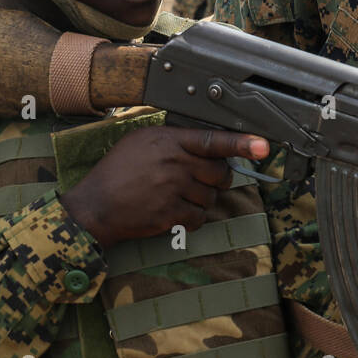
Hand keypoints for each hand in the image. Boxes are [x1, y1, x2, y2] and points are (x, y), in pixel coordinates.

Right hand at [61, 127, 267, 248]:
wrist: (94, 207)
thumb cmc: (116, 173)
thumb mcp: (140, 141)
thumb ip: (173, 139)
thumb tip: (205, 143)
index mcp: (168, 140)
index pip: (213, 140)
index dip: (242, 143)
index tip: (264, 147)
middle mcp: (174, 162)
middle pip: (219, 172)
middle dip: (217, 180)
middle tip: (201, 181)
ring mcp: (172, 188)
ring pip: (211, 197)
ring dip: (202, 201)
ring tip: (178, 197)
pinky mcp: (170, 213)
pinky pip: (199, 217)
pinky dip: (193, 219)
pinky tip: (175, 213)